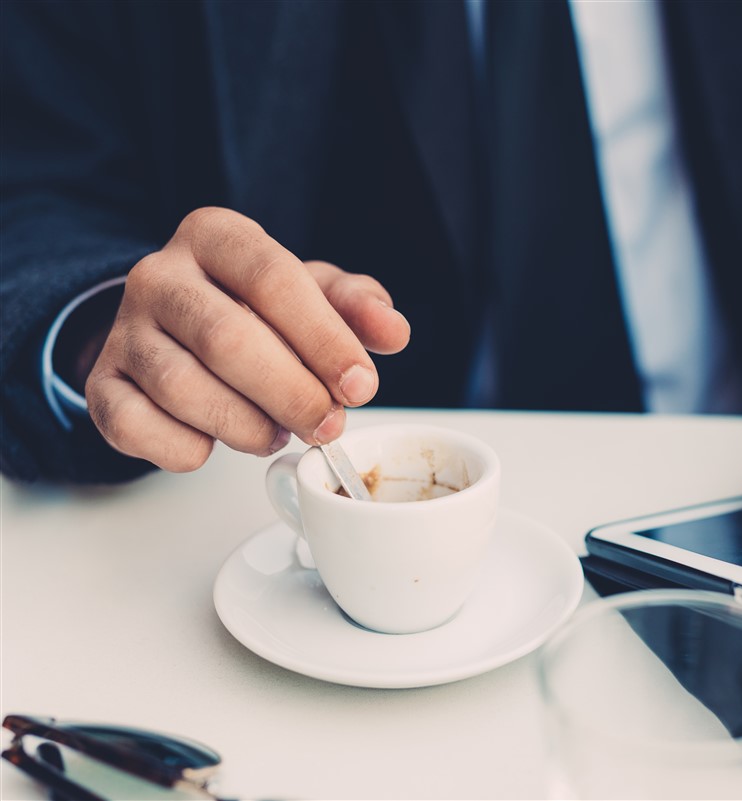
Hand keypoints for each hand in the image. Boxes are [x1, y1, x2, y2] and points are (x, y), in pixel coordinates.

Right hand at [85, 207, 410, 470]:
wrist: (180, 327)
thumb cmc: (259, 309)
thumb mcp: (316, 293)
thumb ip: (358, 307)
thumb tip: (393, 332)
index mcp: (217, 237)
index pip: (273, 280)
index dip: (323, 339)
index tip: (361, 385)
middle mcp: (160, 275)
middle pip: (227, 338)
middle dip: (291, 394)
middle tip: (328, 425)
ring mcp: (123, 329)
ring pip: (182, 387)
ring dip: (244, 426)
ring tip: (276, 434)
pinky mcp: (102, 383)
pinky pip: (136, 426)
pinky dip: (186, 449)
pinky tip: (216, 443)